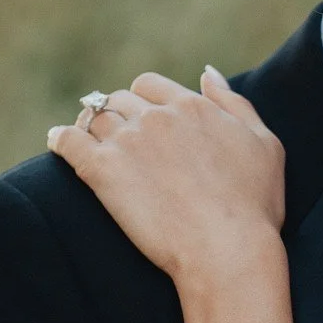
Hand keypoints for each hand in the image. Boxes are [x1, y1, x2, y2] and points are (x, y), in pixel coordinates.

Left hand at [48, 69, 284, 286]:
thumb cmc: (254, 205)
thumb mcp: (264, 144)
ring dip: (91, 127)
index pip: (150, 85)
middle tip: (120, 139)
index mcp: (192, 107)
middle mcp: (157, 117)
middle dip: (119, 114)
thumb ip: (234, 103)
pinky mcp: (102, 171)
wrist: (227, 249)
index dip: (144, 101)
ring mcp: (128, 142)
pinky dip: (60, 139)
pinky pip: (67, 141)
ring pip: (94, 118)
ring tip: (90, 143)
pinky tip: (58, 144)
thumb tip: (207, 73)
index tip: (145, 120)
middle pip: (120, 99)